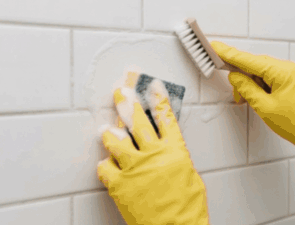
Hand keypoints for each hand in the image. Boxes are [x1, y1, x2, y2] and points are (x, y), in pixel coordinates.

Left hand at [97, 82, 208, 224]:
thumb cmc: (187, 208)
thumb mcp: (190, 176)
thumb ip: (176, 159)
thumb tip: (168, 152)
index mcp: (175, 150)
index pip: (166, 117)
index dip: (158, 99)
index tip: (152, 86)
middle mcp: (153, 154)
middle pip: (137, 121)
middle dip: (128, 103)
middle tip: (121, 92)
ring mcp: (134, 168)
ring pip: (116, 141)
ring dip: (110, 133)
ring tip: (105, 128)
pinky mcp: (119, 184)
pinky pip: (104, 168)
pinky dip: (104, 164)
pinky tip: (105, 163)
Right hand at [212, 41, 294, 207]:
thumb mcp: (264, 107)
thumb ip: (246, 89)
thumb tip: (235, 76)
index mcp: (281, 72)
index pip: (248, 59)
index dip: (229, 54)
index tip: (215, 46)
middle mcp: (288, 67)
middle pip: (256, 65)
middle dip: (242, 78)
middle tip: (237, 96)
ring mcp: (293, 73)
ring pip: (263, 71)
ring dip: (252, 84)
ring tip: (250, 103)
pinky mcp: (294, 79)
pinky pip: (272, 76)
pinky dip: (262, 85)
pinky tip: (259, 98)